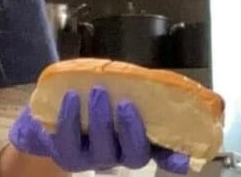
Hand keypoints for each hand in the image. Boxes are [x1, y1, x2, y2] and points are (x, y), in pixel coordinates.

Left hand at [9, 87, 190, 173]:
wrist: (58, 105)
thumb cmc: (100, 95)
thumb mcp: (123, 90)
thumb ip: (142, 89)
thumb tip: (162, 82)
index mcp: (140, 141)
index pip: (163, 155)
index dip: (173, 158)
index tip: (182, 158)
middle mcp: (120, 156)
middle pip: (134, 155)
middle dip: (131, 130)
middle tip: (125, 103)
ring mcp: (93, 159)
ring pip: (102, 152)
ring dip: (100, 122)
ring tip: (97, 91)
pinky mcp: (66, 155)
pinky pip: (67, 144)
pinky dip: (69, 119)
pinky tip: (71, 97)